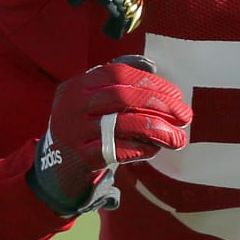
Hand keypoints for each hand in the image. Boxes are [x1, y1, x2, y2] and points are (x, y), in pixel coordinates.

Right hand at [29, 55, 191, 216]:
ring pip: (125, 124)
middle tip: (185, 115)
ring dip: (159, 130)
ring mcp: (75, 132)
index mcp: (77, 86)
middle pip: (123, 96)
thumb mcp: (91, 103)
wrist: (53, 172)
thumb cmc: (84, 132)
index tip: (176, 94)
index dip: (151, 82)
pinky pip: (120, 149)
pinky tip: (156, 149)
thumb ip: (116, 84)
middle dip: (160, 104)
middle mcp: (72, 105)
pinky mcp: (82, 158)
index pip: (118, 74)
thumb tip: (151, 67)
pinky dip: (142, 148)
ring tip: (180, 138)